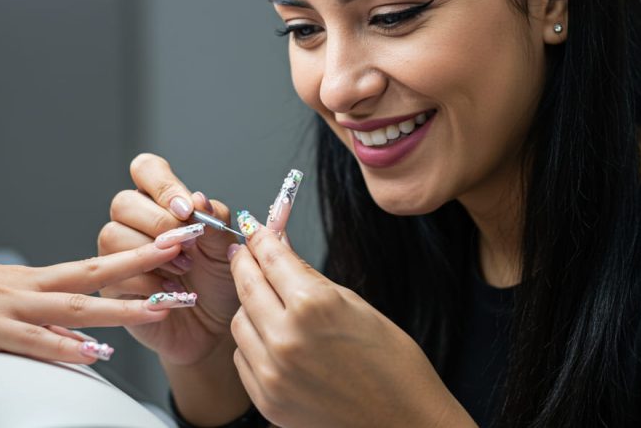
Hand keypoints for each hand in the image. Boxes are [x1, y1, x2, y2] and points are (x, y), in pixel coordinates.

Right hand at [0, 238, 188, 364]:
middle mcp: (30, 286)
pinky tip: (94, 351)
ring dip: (122, 305)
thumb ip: (36, 312)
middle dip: (149, 260)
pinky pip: (34, 339)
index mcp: (34, 278)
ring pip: (77, 304)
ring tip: (162, 306)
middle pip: (100, 271)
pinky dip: (65, 346)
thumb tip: (73, 330)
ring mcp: (11, 306)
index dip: (138, 256)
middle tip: (190, 247)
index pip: (97, 264)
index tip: (175, 245)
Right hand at [98, 153, 241, 365]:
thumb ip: (215, 221)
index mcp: (161, 202)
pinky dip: (149, 281)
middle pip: (124, 202)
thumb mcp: (227, 248)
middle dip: (159, 223)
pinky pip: (116, 274)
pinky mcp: (113, 285)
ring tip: (184, 270)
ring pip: (113, 235)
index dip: (163, 185)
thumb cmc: (218, 282)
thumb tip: (198, 199)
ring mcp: (118, 254)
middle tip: (189, 246)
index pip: (146, 169)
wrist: (214, 328)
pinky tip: (174, 292)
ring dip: (153, 252)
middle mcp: (134, 223)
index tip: (187, 209)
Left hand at [228, 213, 476, 427]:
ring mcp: (273, 373)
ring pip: (238, 323)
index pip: (271, 257)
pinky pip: (243, 358)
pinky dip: (253, 344)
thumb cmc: (392, 364)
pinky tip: (274, 340)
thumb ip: (309, 276)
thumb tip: (281, 248)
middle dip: (245, 263)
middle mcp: (287, 338)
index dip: (261, 239)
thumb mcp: (355, 304)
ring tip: (268, 303)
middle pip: (247, 285)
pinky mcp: (267, 400)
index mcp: (314, 306)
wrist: (402, 421)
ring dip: (249, 307)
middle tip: (245, 253)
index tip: (256, 231)